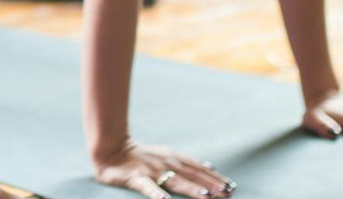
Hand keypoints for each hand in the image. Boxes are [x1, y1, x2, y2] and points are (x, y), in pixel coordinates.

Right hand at [94, 138, 234, 198]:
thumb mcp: (167, 155)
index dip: (214, 177)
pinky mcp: (135, 178)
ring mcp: (150, 170)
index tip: (231, 186)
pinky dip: (156, 194)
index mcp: (173, 157)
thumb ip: (187, 163)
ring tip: (206, 196)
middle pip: (191, 175)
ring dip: (191, 188)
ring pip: (174, 181)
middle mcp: (165, 163)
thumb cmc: (140, 156)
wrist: (111, 149)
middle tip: (227, 193)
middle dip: (209, 184)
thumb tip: (211, 167)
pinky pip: (147, 187)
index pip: (198, 167)